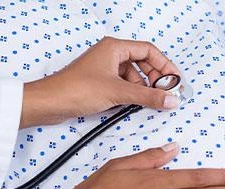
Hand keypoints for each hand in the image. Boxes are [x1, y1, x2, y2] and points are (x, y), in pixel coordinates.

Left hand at [20, 37, 180, 127]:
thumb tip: (170, 99)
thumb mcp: (118, 92)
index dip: (165, 65)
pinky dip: (131, 94)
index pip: (149, 51)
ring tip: (149, 101)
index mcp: (114, 47)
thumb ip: (148, 96)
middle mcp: (109, 55)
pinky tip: (133, 105)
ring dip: (143, 89)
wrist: (50, 103)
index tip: (175, 80)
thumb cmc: (75, 89)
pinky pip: (123, 86)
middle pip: (142, 63)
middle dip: (155, 78)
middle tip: (165, 93)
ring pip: (133, 76)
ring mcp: (104, 69)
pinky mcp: (99, 83)